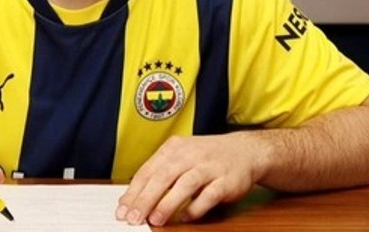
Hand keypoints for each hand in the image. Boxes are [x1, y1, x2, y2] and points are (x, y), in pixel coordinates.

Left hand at [116, 134, 261, 226]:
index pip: (148, 171)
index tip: (122, 210)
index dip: (134, 192)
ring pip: (184, 184)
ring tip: (155, 220)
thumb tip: (133, 199)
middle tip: (133, 218)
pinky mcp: (226, 180)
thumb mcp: (181, 157)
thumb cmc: (207, 157)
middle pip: (163, 177)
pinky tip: (186, 217)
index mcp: (174, 148)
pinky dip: (196, 207)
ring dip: (168, 204)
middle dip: (145, 200)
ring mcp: (209, 166)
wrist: (245, 151)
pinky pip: (209, 195)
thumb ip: (160, 174)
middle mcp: (190, 155)